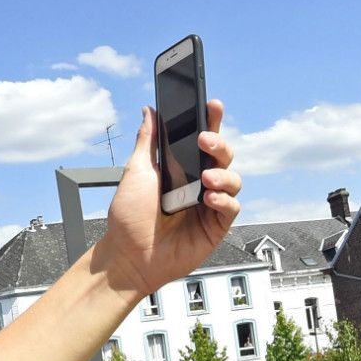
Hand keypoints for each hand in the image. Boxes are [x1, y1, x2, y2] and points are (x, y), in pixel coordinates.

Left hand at [96, 102, 240, 296]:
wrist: (128, 256)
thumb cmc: (129, 218)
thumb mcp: (136, 172)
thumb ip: (148, 140)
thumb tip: (150, 110)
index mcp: (181, 168)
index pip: (202, 139)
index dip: (210, 120)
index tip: (211, 104)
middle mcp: (198, 183)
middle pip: (223, 156)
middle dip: (219, 143)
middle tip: (204, 140)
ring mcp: (209, 205)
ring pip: (233, 180)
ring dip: (223, 174)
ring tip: (205, 178)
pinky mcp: (215, 227)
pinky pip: (232, 208)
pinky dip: (224, 200)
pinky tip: (209, 199)